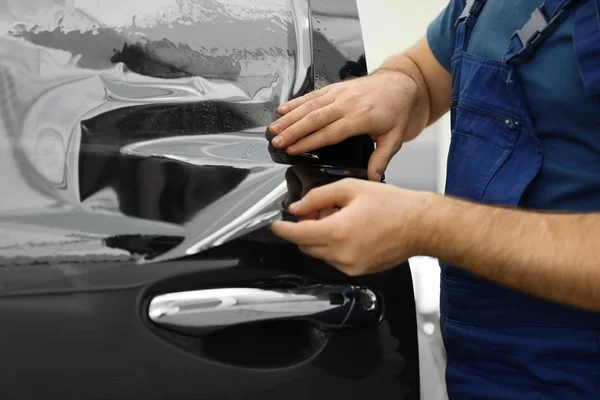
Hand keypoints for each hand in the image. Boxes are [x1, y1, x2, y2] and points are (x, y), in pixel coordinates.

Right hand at [268, 70, 418, 180]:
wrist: (400, 84)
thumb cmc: (396, 111)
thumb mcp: (394, 138)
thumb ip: (381, 158)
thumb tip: (373, 177)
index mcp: (361, 118)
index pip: (330, 133)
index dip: (309, 142)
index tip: (293, 150)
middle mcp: (347, 103)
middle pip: (314, 118)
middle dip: (293, 131)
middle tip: (277, 142)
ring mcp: (339, 94)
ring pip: (310, 106)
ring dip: (290, 117)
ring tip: (274, 128)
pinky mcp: (335, 88)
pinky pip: (312, 95)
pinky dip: (296, 102)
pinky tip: (282, 110)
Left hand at [269, 178, 434, 275]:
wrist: (420, 225)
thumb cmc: (392, 205)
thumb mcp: (351, 188)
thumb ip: (318, 197)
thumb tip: (297, 207)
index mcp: (337, 232)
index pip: (297, 235)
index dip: (282, 229)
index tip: (274, 224)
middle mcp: (341, 254)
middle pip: (306, 245)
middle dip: (305, 229)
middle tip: (321, 210)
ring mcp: (350, 266)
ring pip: (320, 253)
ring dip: (320, 237)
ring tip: (341, 218)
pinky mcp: (358, 271)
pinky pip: (335, 260)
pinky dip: (334, 246)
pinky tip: (351, 231)